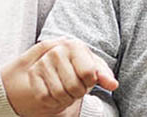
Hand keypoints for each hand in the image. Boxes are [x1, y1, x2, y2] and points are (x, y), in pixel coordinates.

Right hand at [1, 38, 118, 116]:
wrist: (58, 66)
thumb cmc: (80, 67)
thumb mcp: (94, 68)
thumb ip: (104, 76)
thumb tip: (113, 84)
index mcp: (75, 45)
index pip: (88, 73)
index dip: (90, 82)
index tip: (88, 79)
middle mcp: (56, 51)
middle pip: (74, 86)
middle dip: (79, 92)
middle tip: (77, 87)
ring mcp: (42, 62)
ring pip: (60, 94)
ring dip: (66, 98)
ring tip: (67, 91)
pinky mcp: (32, 75)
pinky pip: (45, 97)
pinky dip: (53, 101)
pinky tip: (56, 93)